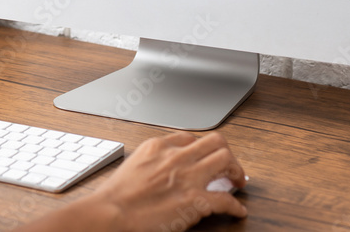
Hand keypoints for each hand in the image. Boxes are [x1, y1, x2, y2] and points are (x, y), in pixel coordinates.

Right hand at [85, 132, 247, 231]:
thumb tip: (163, 168)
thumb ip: (152, 160)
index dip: (203, 148)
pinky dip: (235, 206)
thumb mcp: (133, 163)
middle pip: (215, 142)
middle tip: (230, 167)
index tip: (206, 157)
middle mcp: (177, 157)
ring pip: (225, 160)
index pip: (191, 137)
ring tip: (238, 182)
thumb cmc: (116, 195)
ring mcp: (188, 177)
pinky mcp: (194, 201)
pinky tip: (237, 211)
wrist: (112, 212)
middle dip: (227, 153)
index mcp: (159, 146)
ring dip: (236, 171)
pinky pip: (225, 199)